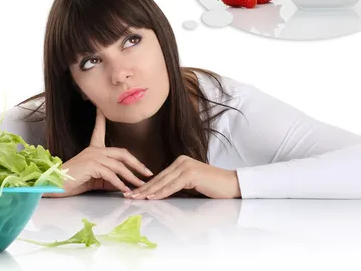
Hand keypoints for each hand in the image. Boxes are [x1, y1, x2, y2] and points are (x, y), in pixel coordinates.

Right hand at [44, 107, 152, 196]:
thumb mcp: (95, 179)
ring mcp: (93, 156)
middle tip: (147, 172)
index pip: (99, 130)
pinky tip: (125, 190)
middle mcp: (94, 150)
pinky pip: (110, 174)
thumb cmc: (73, 181)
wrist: (55, 185)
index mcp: (93, 148)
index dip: (101, 119)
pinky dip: (119, 183)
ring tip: (139, 185)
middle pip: (122, 153)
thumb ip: (109, 178)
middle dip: (137, 163)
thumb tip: (125, 183)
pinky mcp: (91, 165)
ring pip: (118, 165)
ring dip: (131, 177)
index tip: (101, 108)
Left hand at [124, 155, 240, 199]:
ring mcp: (186, 166)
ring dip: (148, 191)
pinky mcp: (191, 173)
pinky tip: (151, 197)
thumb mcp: (191, 186)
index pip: (159, 177)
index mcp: (180, 162)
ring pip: (163, 182)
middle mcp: (181, 161)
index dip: (145, 185)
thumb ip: (177, 187)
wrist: (232, 184)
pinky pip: (173, 185)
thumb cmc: (213, 187)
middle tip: (128, 195)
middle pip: (158, 178)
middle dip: (142, 188)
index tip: (133, 192)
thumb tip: (161, 196)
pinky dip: (161, 192)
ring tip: (136, 197)